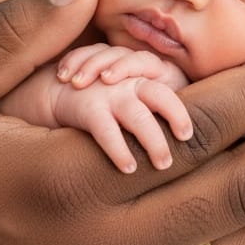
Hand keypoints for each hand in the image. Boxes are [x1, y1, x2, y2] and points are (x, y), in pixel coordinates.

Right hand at [52, 70, 191, 172]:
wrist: (57, 89)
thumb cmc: (103, 97)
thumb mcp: (128, 91)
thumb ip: (150, 106)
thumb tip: (185, 137)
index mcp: (141, 77)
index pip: (167, 89)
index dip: (179, 110)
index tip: (187, 136)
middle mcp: (128, 82)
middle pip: (159, 95)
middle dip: (176, 116)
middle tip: (185, 141)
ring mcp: (109, 93)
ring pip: (138, 116)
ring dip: (153, 141)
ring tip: (163, 164)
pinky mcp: (89, 108)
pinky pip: (108, 130)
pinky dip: (119, 149)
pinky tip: (129, 167)